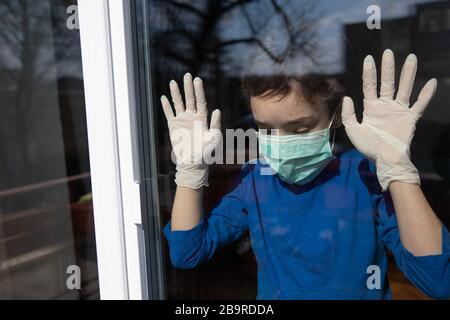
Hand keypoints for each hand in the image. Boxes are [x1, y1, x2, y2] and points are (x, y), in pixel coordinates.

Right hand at [161, 73, 221, 188]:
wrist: (193, 161)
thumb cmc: (206, 151)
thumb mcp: (214, 137)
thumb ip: (216, 124)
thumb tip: (217, 110)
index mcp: (202, 118)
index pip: (200, 101)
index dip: (199, 91)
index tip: (197, 80)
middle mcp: (192, 117)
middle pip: (189, 99)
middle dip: (188, 87)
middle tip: (187, 75)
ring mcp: (182, 120)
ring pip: (178, 103)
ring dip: (176, 93)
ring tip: (173, 82)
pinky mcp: (174, 126)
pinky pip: (169, 114)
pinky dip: (166, 106)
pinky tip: (163, 97)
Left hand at [341, 49, 436, 190]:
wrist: (385, 160)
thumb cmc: (369, 147)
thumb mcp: (354, 131)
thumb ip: (349, 115)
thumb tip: (347, 97)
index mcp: (372, 108)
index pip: (370, 86)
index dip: (369, 73)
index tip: (368, 59)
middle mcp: (386, 105)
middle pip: (387, 83)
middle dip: (387, 68)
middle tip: (388, 52)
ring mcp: (399, 110)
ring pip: (404, 88)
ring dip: (407, 74)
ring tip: (411, 58)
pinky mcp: (410, 118)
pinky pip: (420, 104)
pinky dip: (426, 94)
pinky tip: (432, 82)